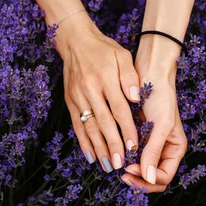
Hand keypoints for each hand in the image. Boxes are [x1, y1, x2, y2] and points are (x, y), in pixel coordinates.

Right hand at [54, 11, 140, 172]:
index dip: (127, 129)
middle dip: (112, 145)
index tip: (134, 146)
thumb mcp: (122, 55)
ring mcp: (78, 97)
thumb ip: (131, 76)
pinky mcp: (70, 101)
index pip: (119, 109)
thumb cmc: (104, 49)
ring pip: (89, 127)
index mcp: (106, 79)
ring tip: (108, 165)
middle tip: (120, 163)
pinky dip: (83, 142)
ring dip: (98, 148)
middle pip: (103, 122)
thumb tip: (136, 98)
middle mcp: (90, 90)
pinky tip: (90, 156)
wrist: (75, 40)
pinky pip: (77, 125)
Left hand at [121, 42, 186, 191]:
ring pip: (140, 170)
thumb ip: (154, 151)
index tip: (132, 169)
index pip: (163, 177)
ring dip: (130, 172)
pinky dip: (124, 159)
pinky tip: (115, 156)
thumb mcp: (161, 125)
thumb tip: (148, 178)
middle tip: (123, 175)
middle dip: (139, 180)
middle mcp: (163, 151)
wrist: (149, 76)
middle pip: (152, 178)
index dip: (148, 179)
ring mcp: (150, 146)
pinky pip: (131, 156)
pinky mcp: (137, 139)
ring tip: (118, 166)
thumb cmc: (161, 97)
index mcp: (175, 150)